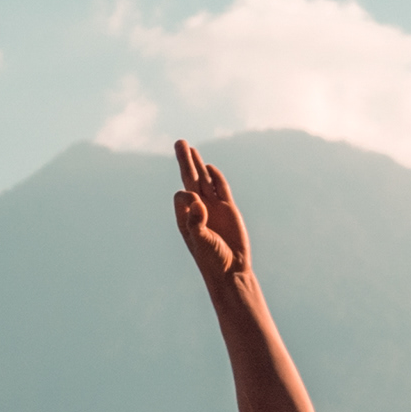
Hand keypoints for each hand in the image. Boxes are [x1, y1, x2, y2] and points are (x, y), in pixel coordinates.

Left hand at [170, 140, 252, 290]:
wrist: (231, 269)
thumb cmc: (212, 259)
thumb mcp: (201, 241)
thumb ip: (195, 221)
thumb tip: (194, 200)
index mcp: (185, 218)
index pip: (182, 196)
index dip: (187, 195)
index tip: (198, 207)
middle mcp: (198, 209)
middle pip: (189, 179)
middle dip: (184, 161)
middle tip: (179, 142)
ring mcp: (214, 207)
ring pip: (204, 180)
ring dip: (197, 163)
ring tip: (189, 147)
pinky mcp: (228, 208)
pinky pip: (220, 188)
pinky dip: (215, 176)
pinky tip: (208, 165)